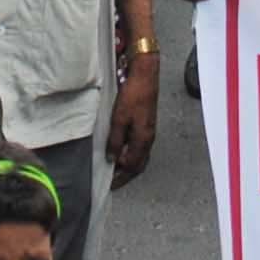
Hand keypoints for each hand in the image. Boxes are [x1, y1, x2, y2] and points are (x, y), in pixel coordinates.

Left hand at [108, 58, 157, 186]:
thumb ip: (115, 140)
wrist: (145, 75)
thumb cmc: (134, 94)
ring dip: (129, 163)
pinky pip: (139, 145)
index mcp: (143, 139)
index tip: (111, 184)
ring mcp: (148, 130)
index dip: (122, 177)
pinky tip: (122, 148)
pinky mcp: (146, 123)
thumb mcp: (119, 119)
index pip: (133, 166)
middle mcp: (148, 138)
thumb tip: (112, 158)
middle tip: (114, 180)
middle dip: (127, 174)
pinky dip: (131, 152)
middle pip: (139, 163)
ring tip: (116, 167)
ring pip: (140, 154)